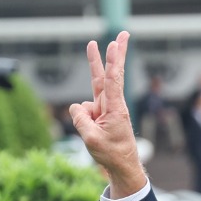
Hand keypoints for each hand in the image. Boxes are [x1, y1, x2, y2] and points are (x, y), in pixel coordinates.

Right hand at [68, 31, 145, 196]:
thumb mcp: (91, 139)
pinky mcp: (101, 112)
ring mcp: (107, 107)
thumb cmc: (111, 153)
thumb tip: (77, 107)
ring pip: (94, 88)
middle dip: (115, 53)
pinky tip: (92, 132)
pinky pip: (84, 111)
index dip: (111, 61)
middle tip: (123, 34)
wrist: (122, 166)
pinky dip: (83, 120)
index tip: (114, 44)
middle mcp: (113, 104)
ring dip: (93, 78)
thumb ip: (81, 119)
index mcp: (115, 109)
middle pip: (110, 73)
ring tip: (97, 93)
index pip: (112, 81)